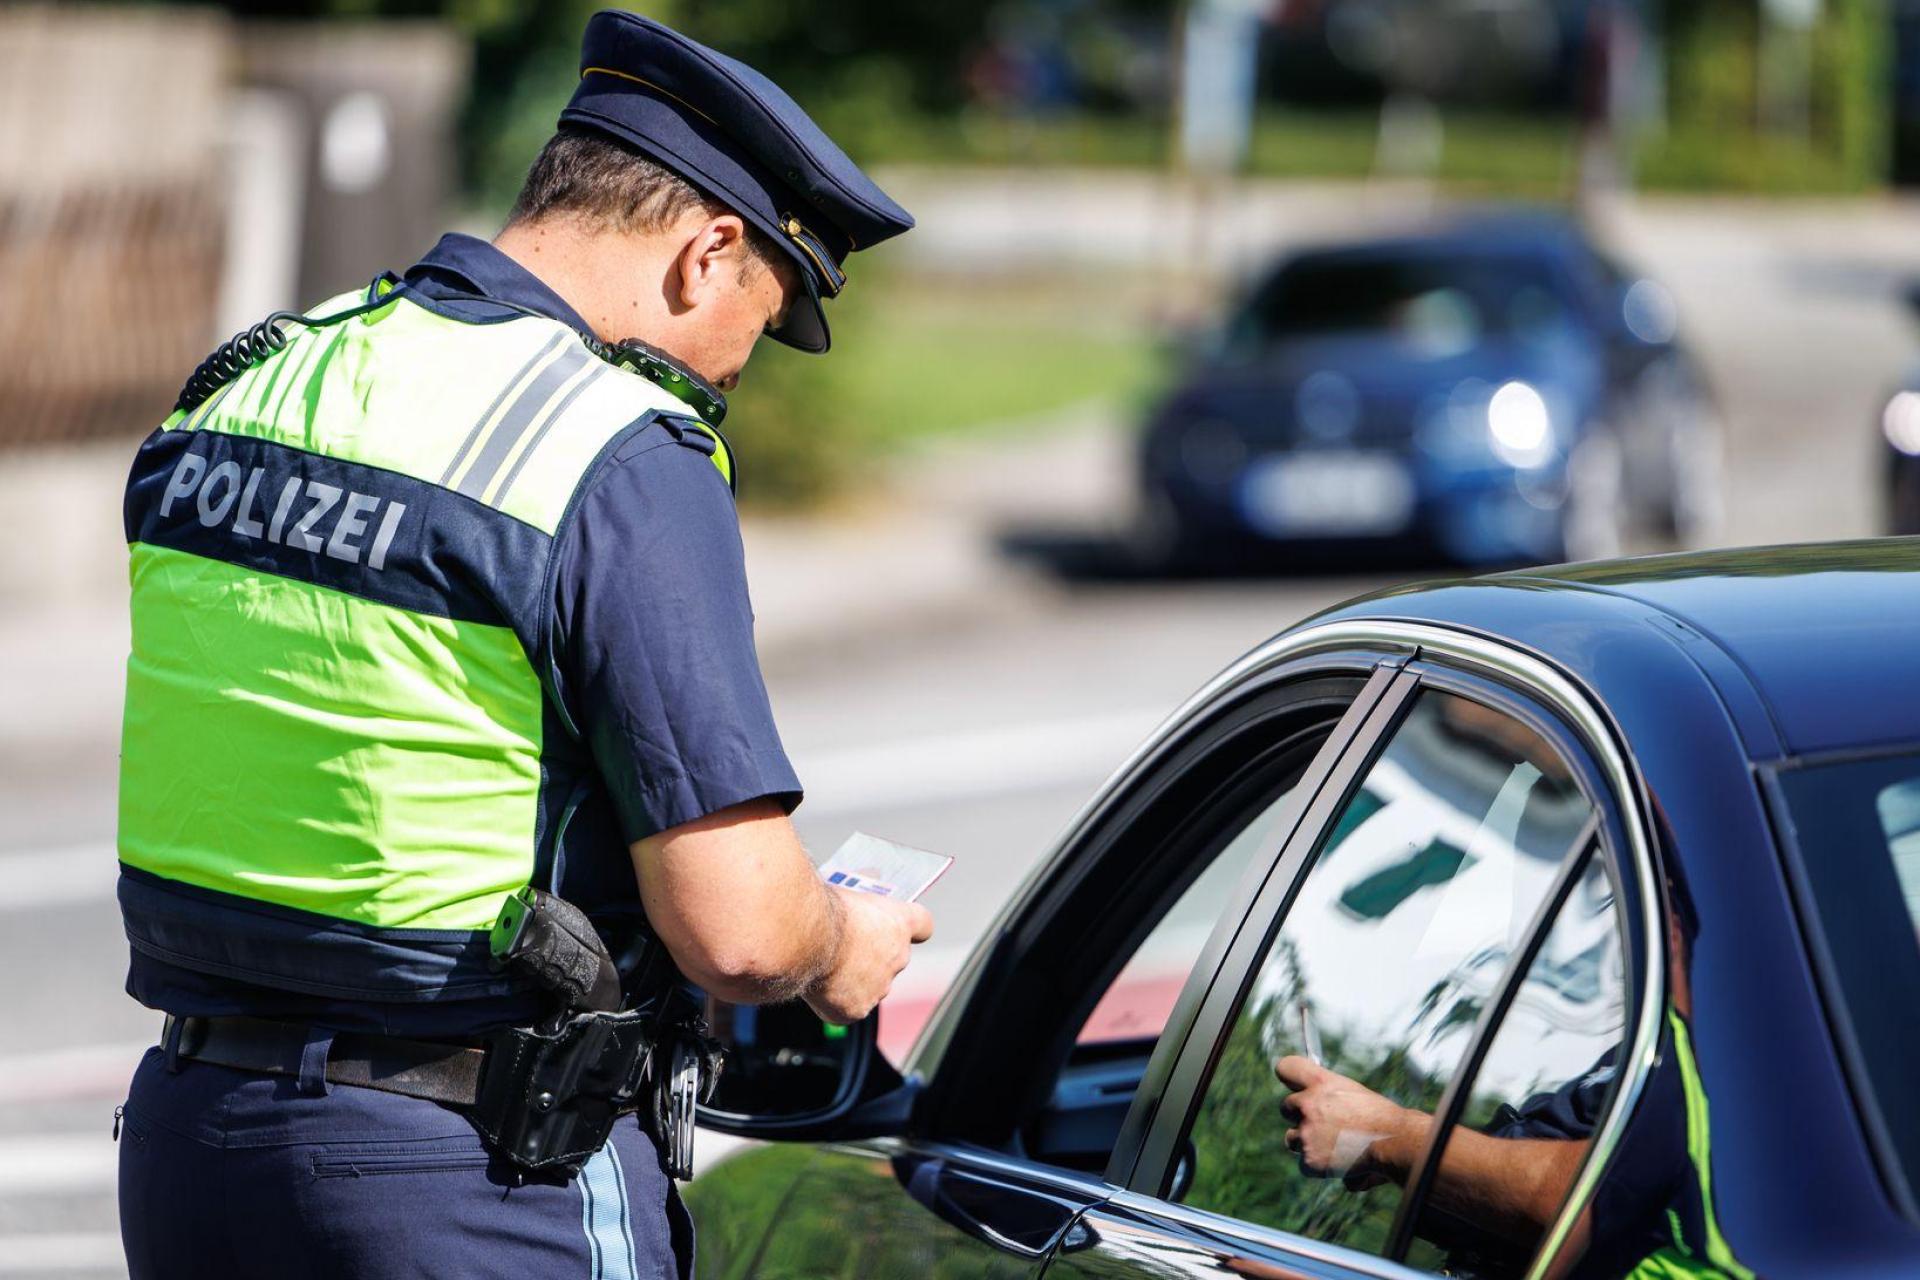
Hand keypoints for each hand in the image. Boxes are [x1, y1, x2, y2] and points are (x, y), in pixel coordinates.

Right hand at [803, 889, 933, 1024]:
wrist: (799, 937)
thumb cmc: (818, 908)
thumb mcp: (845, 889)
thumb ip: (862, 896)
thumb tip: (866, 882)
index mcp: (899, 923)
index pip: (923, 925)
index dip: (911, 927)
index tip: (899, 927)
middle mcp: (898, 956)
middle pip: (894, 958)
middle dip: (874, 956)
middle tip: (847, 949)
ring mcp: (880, 987)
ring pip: (872, 986)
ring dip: (856, 980)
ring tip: (826, 967)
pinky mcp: (856, 1009)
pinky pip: (849, 1007)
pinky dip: (836, 1001)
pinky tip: (818, 987)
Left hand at [1274, 1055, 1424, 1190]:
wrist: (1395, 1143)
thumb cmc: (1380, 1117)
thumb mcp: (1351, 1092)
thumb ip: (1326, 1094)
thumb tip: (1309, 1103)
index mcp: (1320, 1082)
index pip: (1285, 1068)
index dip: (1289, 1077)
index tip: (1294, 1084)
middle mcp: (1308, 1104)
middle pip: (1286, 1107)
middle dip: (1300, 1116)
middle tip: (1324, 1124)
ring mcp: (1306, 1132)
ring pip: (1292, 1138)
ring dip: (1307, 1142)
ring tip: (1336, 1146)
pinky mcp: (1309, 1159)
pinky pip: (1304, 1164)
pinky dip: (1319, 1167)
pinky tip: (1339, 1163)